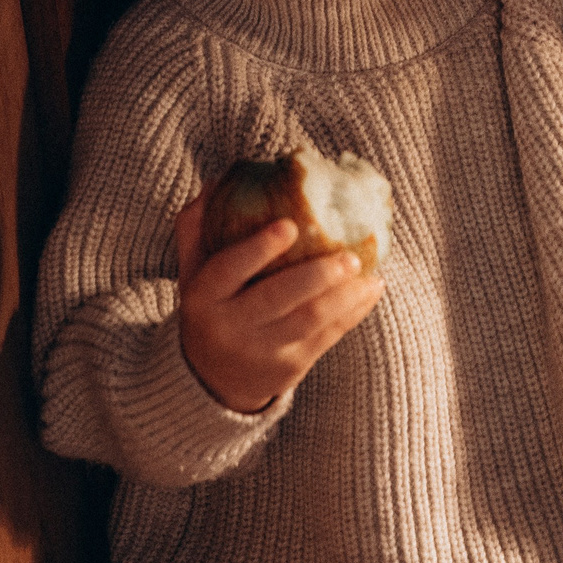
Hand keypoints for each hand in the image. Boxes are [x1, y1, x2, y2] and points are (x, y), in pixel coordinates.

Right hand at [174, 190, 381, 413]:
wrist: (211, 380)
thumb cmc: (210, 309)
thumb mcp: (192, 273)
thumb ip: (196, 229)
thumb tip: (216, 182)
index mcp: (203, 298)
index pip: (228, 269)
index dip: (258, 248)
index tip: (291, 225)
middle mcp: (229, 328)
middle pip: (277, 298)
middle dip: (317, 276)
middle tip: (350, 255)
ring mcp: (261, 351)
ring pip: (310, 321)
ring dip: (346, 296)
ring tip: (370, 274)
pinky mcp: (289, 368)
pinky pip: (327, 337)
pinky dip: (353, 313)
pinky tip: (370, 290)